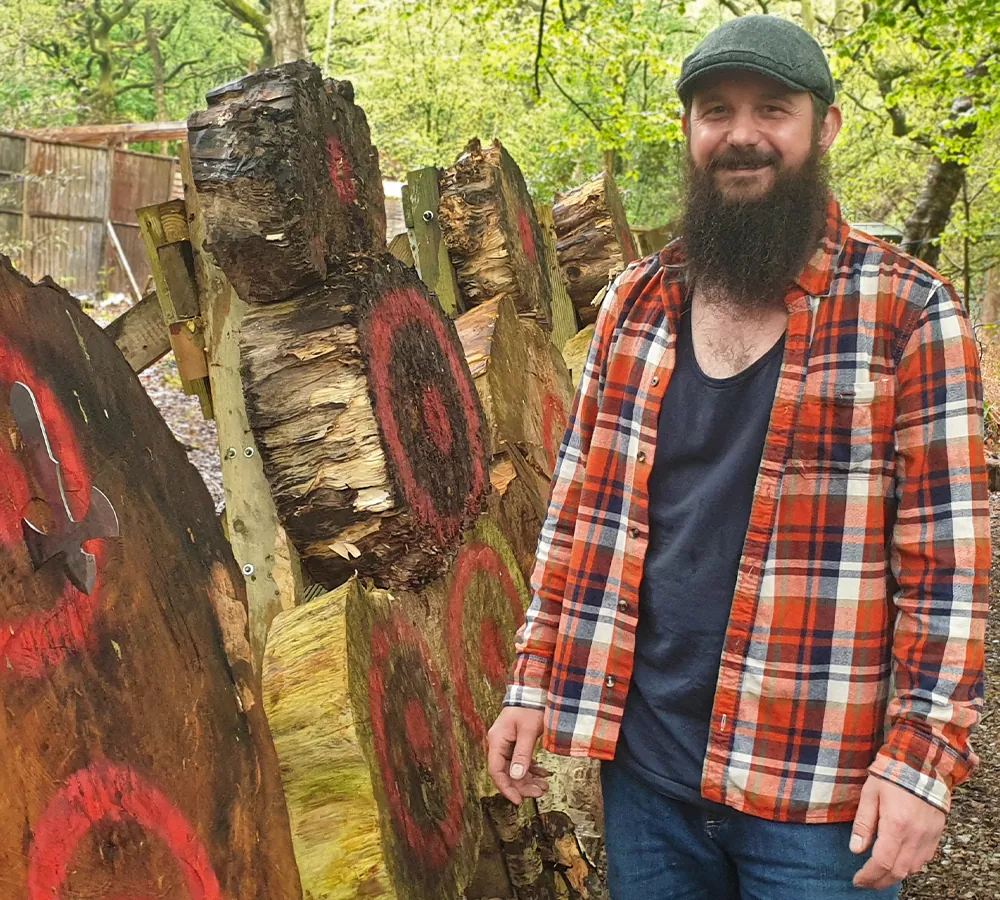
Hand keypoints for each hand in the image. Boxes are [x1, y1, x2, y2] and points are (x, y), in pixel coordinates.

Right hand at [487, 707, 549, 804]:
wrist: (534, 690)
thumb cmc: (530, 707)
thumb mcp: (528, 731)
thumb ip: (522, 754)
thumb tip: (516, 776)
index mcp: (497, 740)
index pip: (496, 771)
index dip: (506, 788)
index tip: (518, 801)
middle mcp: (499, 743)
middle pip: (506, 772)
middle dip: (522, 785)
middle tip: (539, 792)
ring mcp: (507, 743)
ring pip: (515, 769)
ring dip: (528, 779)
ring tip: (544, 786)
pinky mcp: (516, 742)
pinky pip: (521, 761)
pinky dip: (532, 769)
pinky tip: (543, 774)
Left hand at [851, 775, 945, 889]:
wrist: (921, 762)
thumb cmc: (891, 774)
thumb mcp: (869, 794)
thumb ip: (863, 823)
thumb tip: (856, 849)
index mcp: (896, 825)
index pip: (882, 862)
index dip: (869, 876)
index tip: (858, 880)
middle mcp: (915, 836)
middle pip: (898, 871)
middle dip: (880, 881)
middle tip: (865, 882)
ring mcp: (929, 836)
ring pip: (913, 868)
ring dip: (895, 876)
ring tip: (878, 874)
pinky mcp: (937, 834)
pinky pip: (924, 859)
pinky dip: (910, 866)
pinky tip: (898, 862)